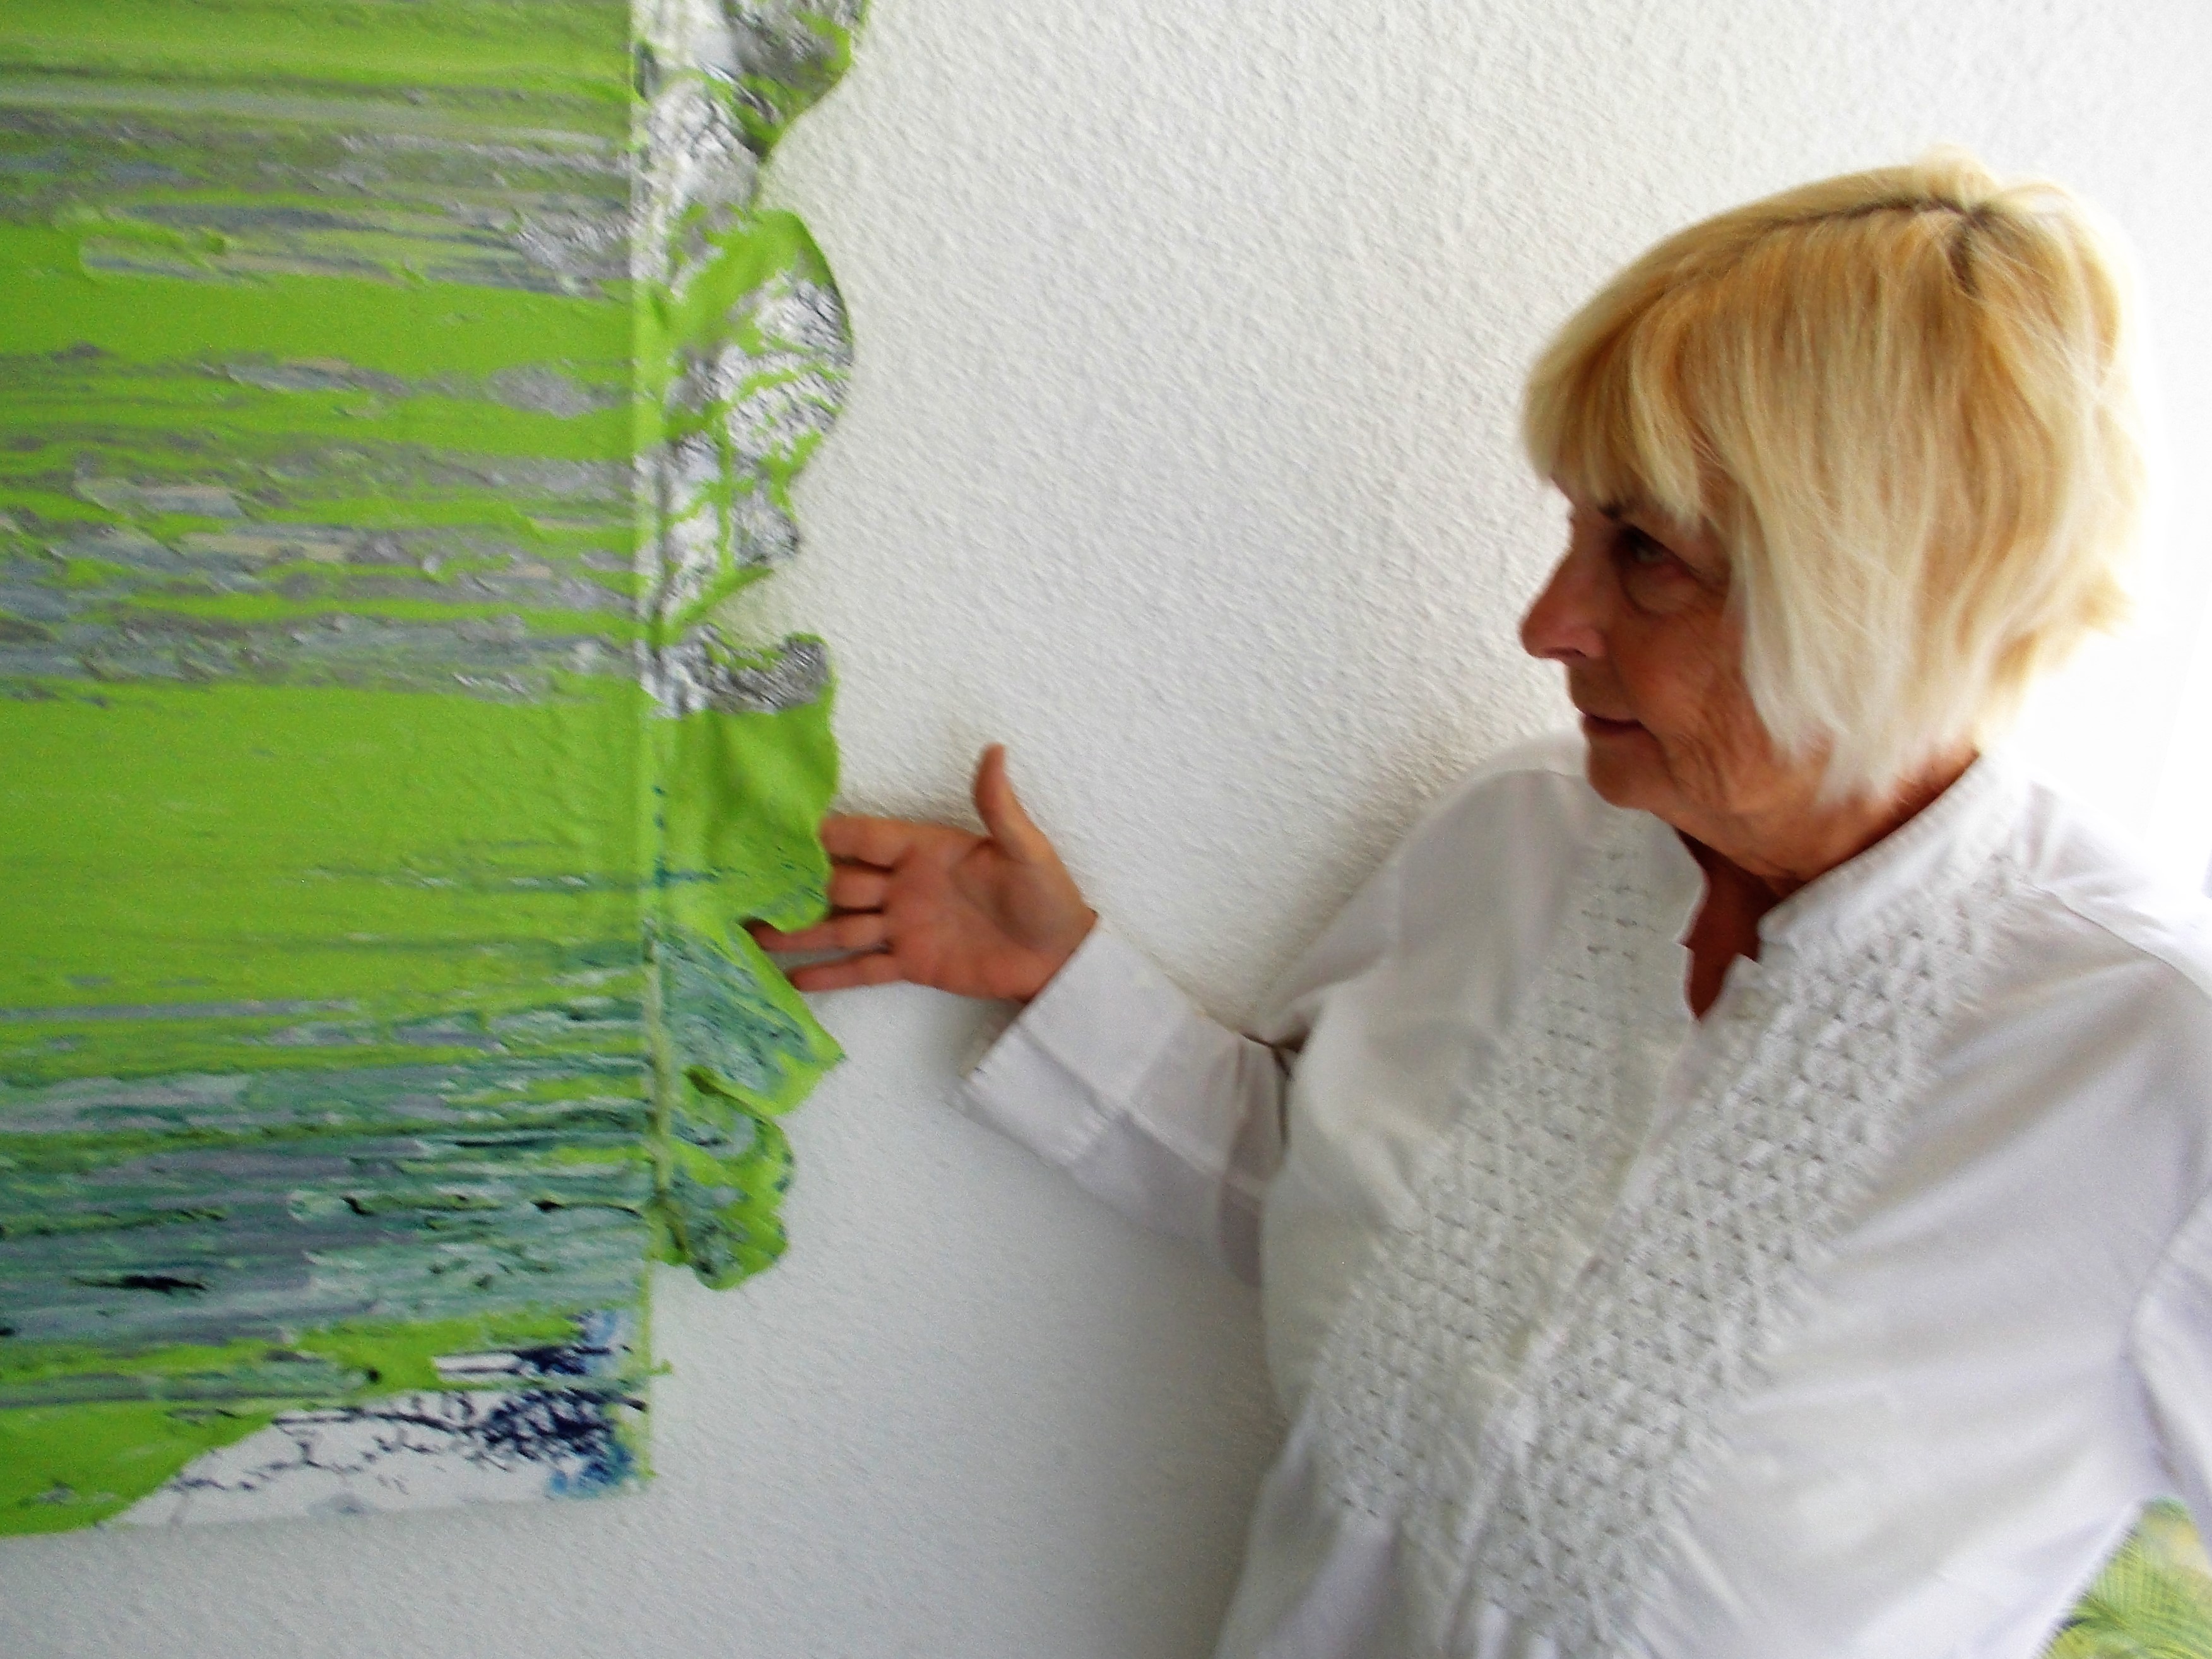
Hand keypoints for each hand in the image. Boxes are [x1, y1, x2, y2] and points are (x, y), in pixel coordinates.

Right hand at [752, 745, 1096, 1000]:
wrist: (1060, 957)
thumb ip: (1000, 806)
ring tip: (753, 937)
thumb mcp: (1026, 849)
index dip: (825, 834)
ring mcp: (903, 926)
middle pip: (840, 882)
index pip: (864, 836)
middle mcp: (904, 885)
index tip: (778, 832)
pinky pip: (862, 969)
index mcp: (925, 849)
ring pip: (840, 927)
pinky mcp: (910, 964)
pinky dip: (829, 974)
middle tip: (748, 890)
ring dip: (799, 932)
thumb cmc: (1046, 895)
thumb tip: (995, 750)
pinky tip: (791, 981)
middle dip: (798, 886)